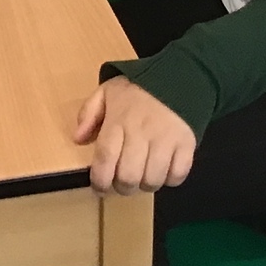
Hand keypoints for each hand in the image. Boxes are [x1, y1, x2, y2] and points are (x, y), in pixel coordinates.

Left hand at [74, 76, 196, 194]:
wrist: (178, 76)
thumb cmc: (138, 88)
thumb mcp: (106, 92)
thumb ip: (88, 113)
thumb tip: (78, 139)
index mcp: (118, 120)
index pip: (105, 158)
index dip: (100, 180)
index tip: (99, 188)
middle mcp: (141, 132)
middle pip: (128, 176)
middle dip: (122, 188)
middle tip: (122, 184)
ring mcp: (166, 139)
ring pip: (152, 180)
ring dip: (145, 186)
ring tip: (143, 178)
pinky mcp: (186, 144)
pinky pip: (177, 175)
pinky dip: (170, 180)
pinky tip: (164, 171)